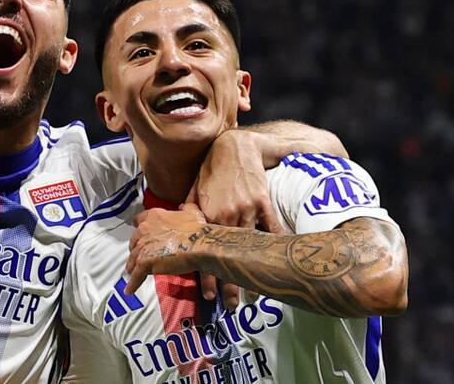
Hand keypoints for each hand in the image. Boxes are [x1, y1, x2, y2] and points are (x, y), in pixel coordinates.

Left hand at [125, 204, 212, 294]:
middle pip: (133, 242)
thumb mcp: (192, 212)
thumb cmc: (198, 229)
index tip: (140, 236)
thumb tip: (184, 206)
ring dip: (133, 267)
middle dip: (136, 249)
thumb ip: (186, 207)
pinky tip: (130, 290)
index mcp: (154, 216)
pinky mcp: (145, 262)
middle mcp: (144, 229)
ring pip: (133, 259)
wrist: (200, 244)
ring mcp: (143, 246)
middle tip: (140, 257)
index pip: (138, 221)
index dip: (139, 229)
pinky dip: (132, 283)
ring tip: (133, 274)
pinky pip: (136, 275)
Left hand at [189, 129, 282, 307]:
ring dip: (251, 270)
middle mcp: (226, 214)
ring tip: (254, 292)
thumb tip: (176, 225)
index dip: (207, 275)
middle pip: (228, 255)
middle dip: (230, 282)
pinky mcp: (263, 201)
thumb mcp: (194, 190)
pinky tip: (277, 260)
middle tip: (231, 304)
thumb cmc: (211, 170)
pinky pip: (271, 226)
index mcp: (207, 215)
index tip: (209, 295)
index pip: (206, 252)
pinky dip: (275, 242)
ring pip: (249, 245)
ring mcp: (246, 208)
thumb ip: (187, 211)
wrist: (234, 148)